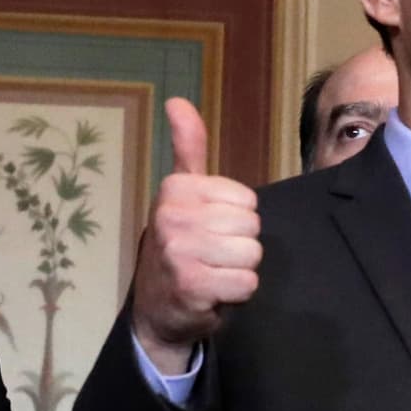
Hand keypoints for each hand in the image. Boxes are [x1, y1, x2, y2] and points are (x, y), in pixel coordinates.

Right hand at [132, 98, 260, 375]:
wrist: (157, 310)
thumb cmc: (178, 245)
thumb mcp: (181, 192)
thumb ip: (187, 147)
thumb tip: (177, 101)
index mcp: (175, 188)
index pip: (247, 200)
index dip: (236, 219)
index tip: (208, 229)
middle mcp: (172, 215)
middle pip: (252, 226)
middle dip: (239, 246)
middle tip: (212, 256)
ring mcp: (180, 251)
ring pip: (252, 255)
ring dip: (239, 271)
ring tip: (213, 273)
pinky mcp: (192, 285)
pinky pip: (247, 283)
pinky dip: (236, 294)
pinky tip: (213, 292)